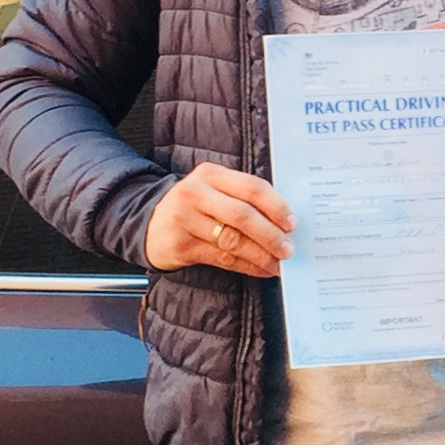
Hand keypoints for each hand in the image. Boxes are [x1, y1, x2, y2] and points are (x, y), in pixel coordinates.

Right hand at [144, 162, 294, 276]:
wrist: (151, 224)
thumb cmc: (195, 206)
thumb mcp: (214, 190)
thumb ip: (243, 198)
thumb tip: (285, 222)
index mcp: (211, 174)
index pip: (251, 187)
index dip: (276, 207)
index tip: (292, 224)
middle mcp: (196, 194)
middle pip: (242, 215)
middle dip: (270, 235)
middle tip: (288, 249)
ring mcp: (186, 220)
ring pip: (233, 240)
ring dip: (261, 255)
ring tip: (278, 263)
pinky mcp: (182, 245)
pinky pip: (222, 258)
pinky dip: (247, 266)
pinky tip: (262, 269)